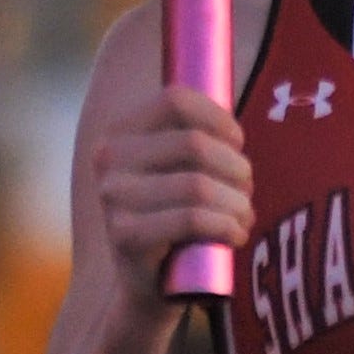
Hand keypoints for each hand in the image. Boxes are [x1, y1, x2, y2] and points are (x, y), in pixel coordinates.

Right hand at [94, 86, 255, 296]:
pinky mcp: (125, 237)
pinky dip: (228, 226)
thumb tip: (227, 70)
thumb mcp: (184, 167)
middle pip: (193, 144)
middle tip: (245, 189)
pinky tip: (235, 235)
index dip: (219, 117)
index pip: (175, 99)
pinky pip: (192, 220)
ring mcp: (113, 199)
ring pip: (198, 185)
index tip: (237, 142)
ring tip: (243, 216)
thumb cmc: (180, 214)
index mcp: (121, 133)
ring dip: (237, 202)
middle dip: (236, 168)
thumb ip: (199, 129)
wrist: (152, 284)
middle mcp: (108, 160)